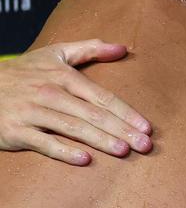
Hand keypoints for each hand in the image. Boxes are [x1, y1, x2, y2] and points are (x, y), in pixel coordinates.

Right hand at [0, 40, 151, 164]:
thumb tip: (123, 48)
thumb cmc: (25, 72)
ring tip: (124, 151)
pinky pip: (43, 142)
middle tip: (145, 145)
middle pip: (93, 114)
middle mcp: (50, 93)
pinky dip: (64, 151)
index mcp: (63, 76)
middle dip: (121, 130)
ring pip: (72, 128)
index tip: (147, 127)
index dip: (126, 112)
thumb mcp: (55, 54)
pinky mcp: (16, 131)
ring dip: (100, 140)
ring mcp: (32, 112)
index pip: (102, 96)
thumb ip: (90, 49)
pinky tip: (85, 159)